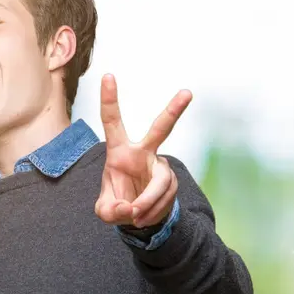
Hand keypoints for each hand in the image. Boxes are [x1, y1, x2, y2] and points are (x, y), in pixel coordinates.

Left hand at [95, 74, 191, 227]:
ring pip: (160, 182)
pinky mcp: (171, 181)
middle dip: (173, 111)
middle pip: (160, 129)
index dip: (109, 99)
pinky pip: (164, 196)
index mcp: (119, 151)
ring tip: (135, 216)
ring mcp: (160, 166)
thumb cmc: (117, 204)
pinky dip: (152, 210)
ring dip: (147, 203)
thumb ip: (110, 211)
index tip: (108, 75)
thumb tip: (129, 208)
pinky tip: (143, 216)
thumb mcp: (105, 211)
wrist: (138, 217)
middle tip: (187, 92)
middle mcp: (143, 153)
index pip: (113, 121)